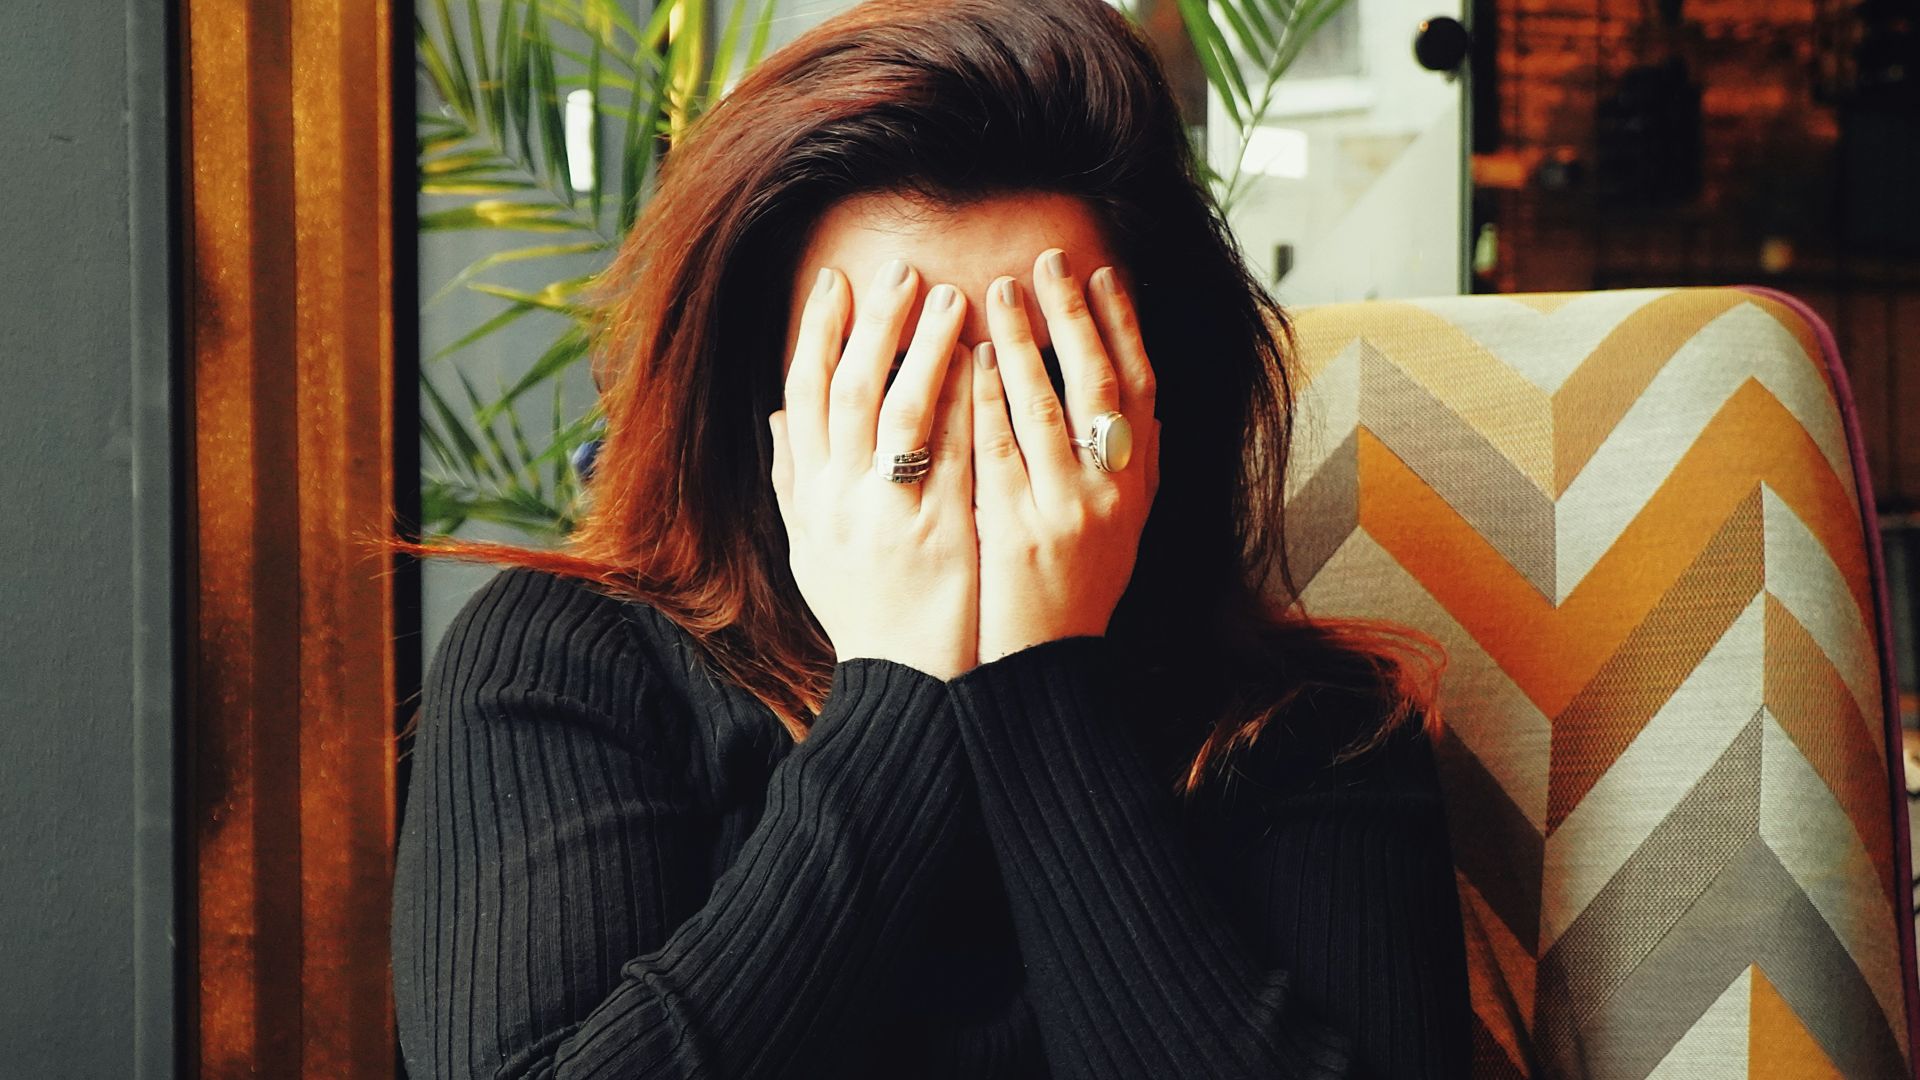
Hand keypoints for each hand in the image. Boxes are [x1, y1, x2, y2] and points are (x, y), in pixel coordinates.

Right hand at [770, 258, 979, 680]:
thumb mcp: (810, 549)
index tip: (837, 282)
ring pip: (902, 410)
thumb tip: (777, 419)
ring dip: (925, 346)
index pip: (804, 395)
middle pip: (850, 389)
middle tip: (899, 270)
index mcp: (809, 497)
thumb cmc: (864, 614)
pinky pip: (952, 452)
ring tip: (952, 296)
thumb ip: (793, 481)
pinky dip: (965, 401)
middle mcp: (840, 500)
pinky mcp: (941, 532)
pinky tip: (986, 362)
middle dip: (874, 322)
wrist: (906, 685)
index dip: (819, 334)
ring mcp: (890, 515)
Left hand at [969, 248, 1160, 665]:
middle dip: (1074, 315)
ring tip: (999, 291)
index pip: (1141, 387)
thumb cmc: (1071, 595)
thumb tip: (1134, 404)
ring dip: (1026, 341)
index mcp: (1137, 485)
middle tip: (1048, 261)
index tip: (1103, 274)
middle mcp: (1113, 492)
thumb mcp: (1115, 529)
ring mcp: (1068, 510)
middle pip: (1101, 383)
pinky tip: (971, 359)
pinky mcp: (1020, 530)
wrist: (1044, 670)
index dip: (1125, 326)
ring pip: (1049, 406)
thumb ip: (1119, 468)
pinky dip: (988, 399)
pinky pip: (1000, 449)